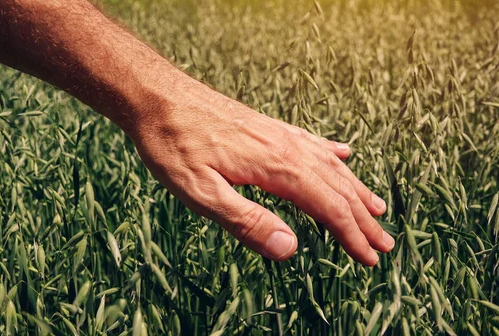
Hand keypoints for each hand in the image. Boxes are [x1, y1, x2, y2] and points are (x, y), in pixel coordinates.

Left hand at [130, 79, 394, 265]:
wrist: (158, 96)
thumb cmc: (174, 145)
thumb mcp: (201, 193)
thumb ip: (247, 222)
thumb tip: (291, 248)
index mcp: (276, 167)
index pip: (328, 207)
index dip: (350, 235)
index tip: (370, 258)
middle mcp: (286, 147)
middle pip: (337, 187)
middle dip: (362, 219)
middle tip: (385, 243)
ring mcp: (277, 134)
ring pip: (329, 164)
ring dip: (355, 189)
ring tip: (375, 208)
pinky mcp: (266, 127)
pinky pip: (310, 141)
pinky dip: (332, 153)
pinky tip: (343, 154)